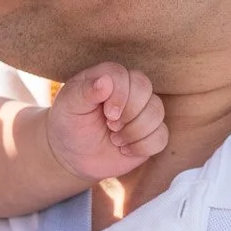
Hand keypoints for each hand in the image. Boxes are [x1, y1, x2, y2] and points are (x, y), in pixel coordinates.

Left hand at [46, 61, 168, 179]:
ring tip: (115, 139)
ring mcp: (142, 112)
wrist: (73, 155)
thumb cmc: (69, 125)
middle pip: (146, 88)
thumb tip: (105, 81)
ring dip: (135, 131)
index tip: (107, 114)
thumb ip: (84, 92)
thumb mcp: (68, 107)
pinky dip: (143, 146)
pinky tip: (125, 150)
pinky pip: (161, 137)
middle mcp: (129, 90)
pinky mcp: (150, 133)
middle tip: (111, 126)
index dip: (121, 95)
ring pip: (157, 112)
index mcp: (108, 77)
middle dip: (129, 112)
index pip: (125, 75)